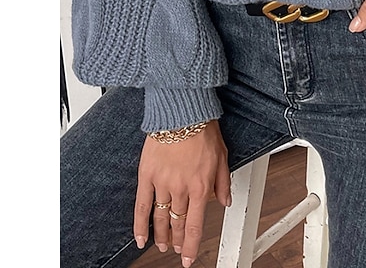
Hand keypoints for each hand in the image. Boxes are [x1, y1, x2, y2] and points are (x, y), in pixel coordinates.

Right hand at [133, 120, 229, 266]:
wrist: (183, 112)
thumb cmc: (203, 129)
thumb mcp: (222, 156)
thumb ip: (223, 183)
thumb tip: (225, 201)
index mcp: (201, 186)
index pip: (194, 226)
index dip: (190, 246)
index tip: (187, 258)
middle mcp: (181, 189)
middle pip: (177, 223)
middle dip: (177, 241)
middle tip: (176, 250)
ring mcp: (162, 183)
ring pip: (161, 217)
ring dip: (161, 235)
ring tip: (161, 245)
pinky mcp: (147, 175)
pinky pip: (141, 205)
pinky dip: (140, 224)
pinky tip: (140, 237)